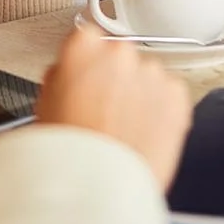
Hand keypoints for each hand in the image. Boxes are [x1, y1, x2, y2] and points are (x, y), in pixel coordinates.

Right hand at [37, 25, 191, 186]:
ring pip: (146, 76)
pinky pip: (170, 95)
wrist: (100, 186)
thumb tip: (67, 72)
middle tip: (103, 108)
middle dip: (114, 77)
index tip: (86, 73)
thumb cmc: (71, 153)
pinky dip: (161, 110)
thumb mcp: (45, 106)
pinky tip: (142, 132)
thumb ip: (60, 76)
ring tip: (123, 128)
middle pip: (119, 56)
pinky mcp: (178, 95)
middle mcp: (122, 52)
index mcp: (84, 47)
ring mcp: (153, 72)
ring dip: (139, 94)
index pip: (86, 37)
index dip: (84, 60)